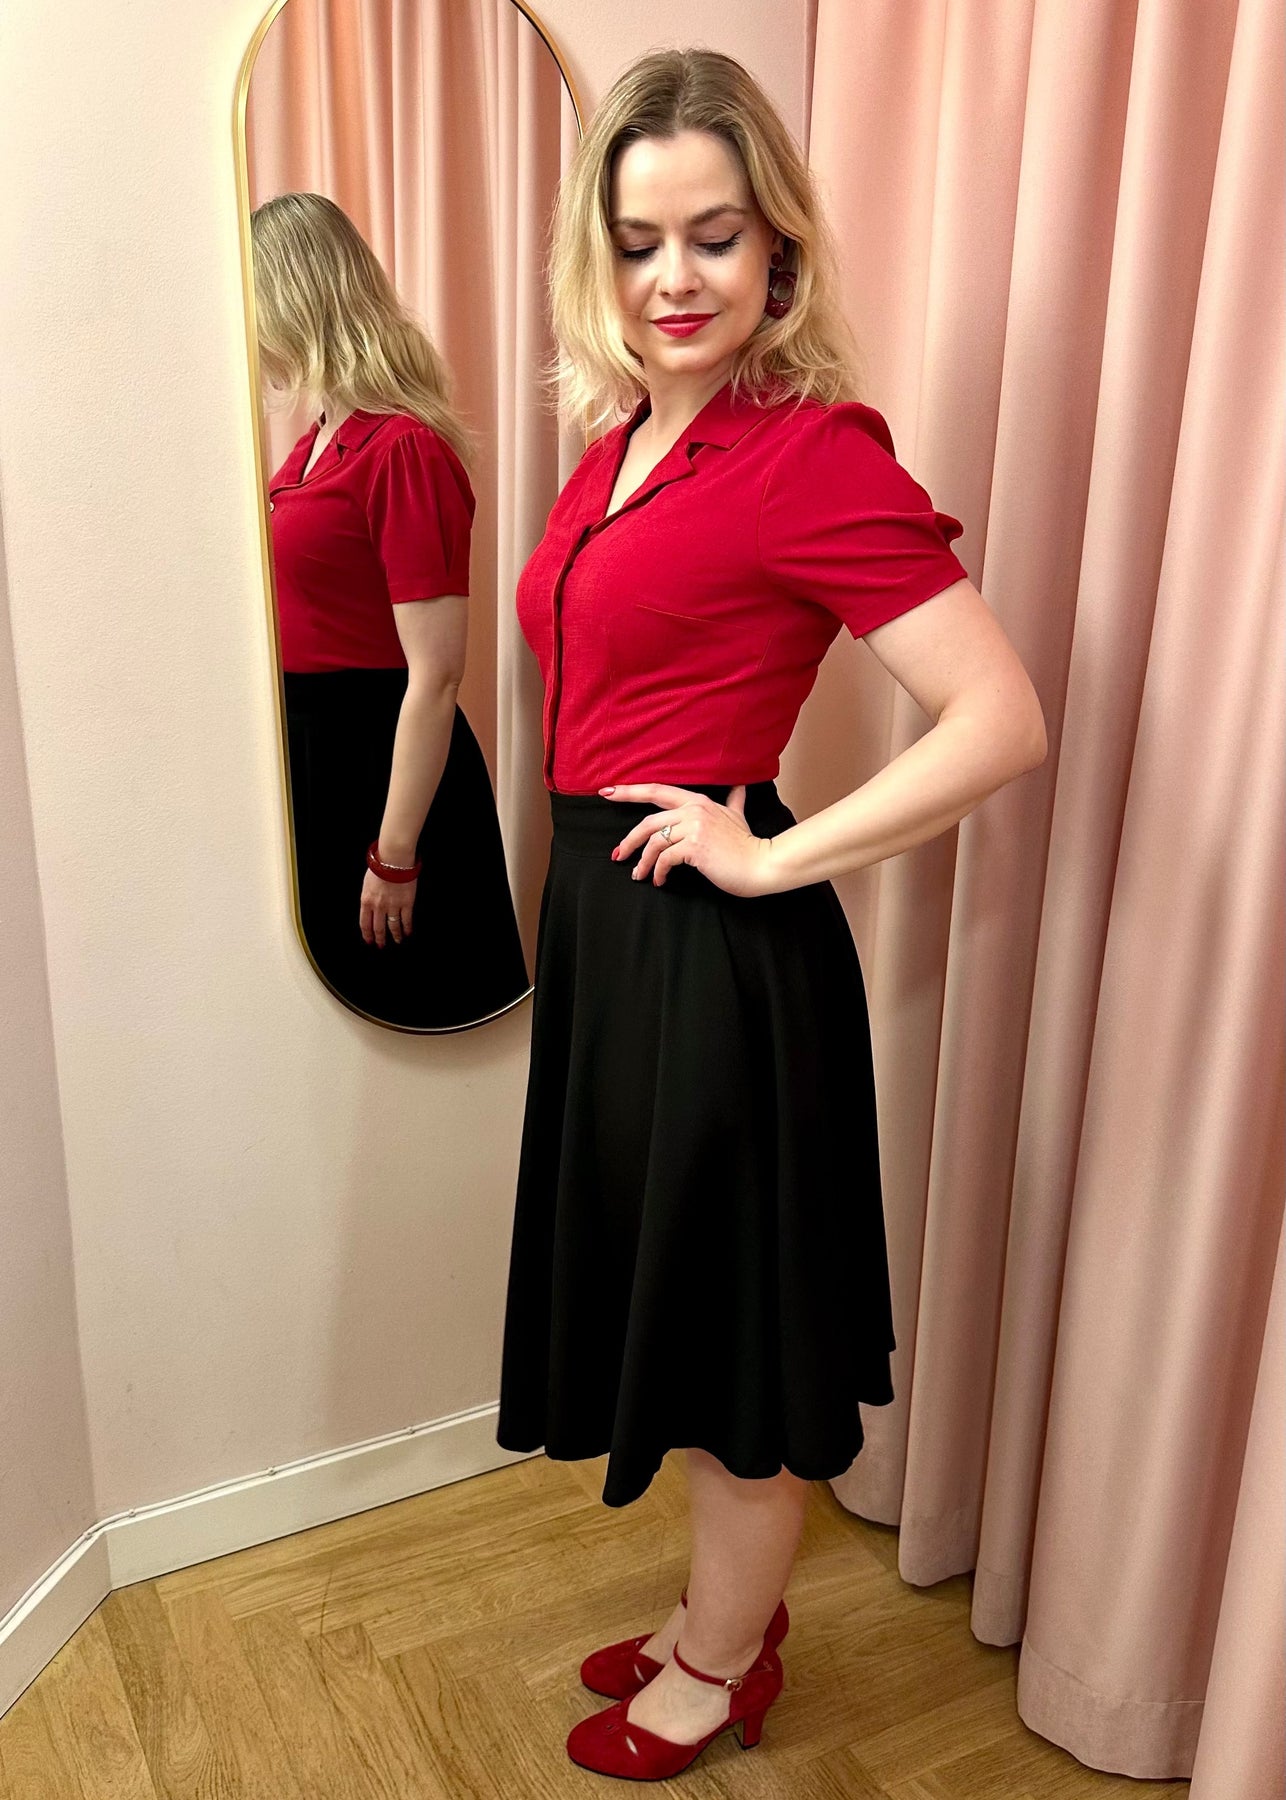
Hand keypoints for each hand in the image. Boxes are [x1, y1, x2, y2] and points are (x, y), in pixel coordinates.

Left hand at [361, 869, 415, 945]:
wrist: (394, 860)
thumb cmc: (380, 866)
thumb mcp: (367, 883)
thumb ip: (368, 896)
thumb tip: (371, 905)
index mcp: (366, 901)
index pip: (365, 923)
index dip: (367, 934)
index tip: (369, 941)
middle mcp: (378, 906)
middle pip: (378, 928)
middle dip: (380, 939)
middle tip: (381, 946)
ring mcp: (393, 906)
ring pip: (393, 926)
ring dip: (395, 936)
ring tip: (397, 941)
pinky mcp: (406, 903)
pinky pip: (406, 920)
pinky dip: (407, 928)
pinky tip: (408, 933)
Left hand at [602, 782, 776, 896]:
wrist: (762, 864)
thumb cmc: (748, 845)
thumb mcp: (738, 816)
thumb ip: (735, 800)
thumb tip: (740, 786)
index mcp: (698, 801)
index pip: (657, 791)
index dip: (629, 791)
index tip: (606, 792)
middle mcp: (694, 810)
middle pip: (648, 822)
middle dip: (628, 840)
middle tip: (617, 855)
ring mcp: (694, 827)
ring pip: (654, 843)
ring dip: (642, 862)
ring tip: (639, 876)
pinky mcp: (695, 847)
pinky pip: (665, 859)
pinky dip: (658, 872)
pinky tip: (660, 881)